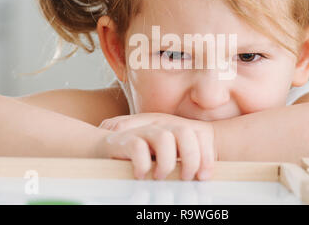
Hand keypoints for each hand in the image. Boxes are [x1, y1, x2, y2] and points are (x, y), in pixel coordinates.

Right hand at [99, 113, 215, 180]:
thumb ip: (180, 163)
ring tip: (161, 176)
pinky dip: (142, 164)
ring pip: (164, 137)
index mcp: (172, 131)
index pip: (198, 134)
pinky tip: (141, 175)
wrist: (101, 148)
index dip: (206, 154)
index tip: (205, 176)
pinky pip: (137, 147)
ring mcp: (140, 132)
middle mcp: (159, 128)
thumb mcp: (163, 158)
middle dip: (191, 157)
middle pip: (185, 132)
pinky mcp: (122, 141)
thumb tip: (201, 180)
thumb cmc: (137, 158)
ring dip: (167, 161)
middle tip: (186, 177)